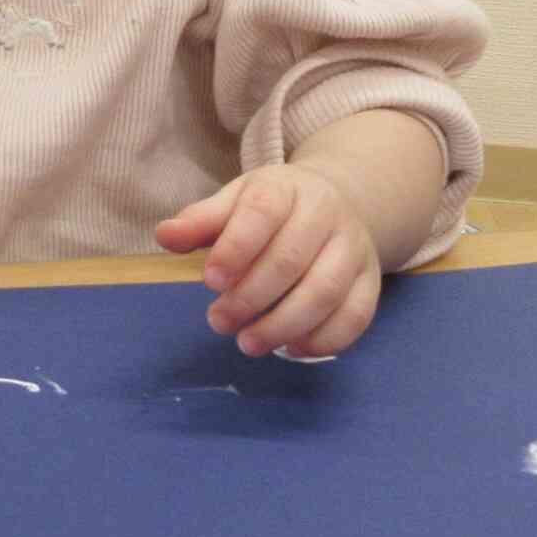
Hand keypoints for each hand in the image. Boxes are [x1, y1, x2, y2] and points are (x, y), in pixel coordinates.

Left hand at [155, 165, 382, 357]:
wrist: (337, 202)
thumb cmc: (274, 207)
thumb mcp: (236, 201)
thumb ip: (201, 221)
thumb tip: (165, 236)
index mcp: (287, 188)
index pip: (263, 212)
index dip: (236, 248)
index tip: (209, 281)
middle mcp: (327, 214)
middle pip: (292, 259)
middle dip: (250, 297)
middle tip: (218, 321)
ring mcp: (353, 249)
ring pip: (325, 292)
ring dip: (283, 325)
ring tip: (247, 343)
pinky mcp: (371, 281)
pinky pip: (356, 315)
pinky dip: (323, 339)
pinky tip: (290, 348)